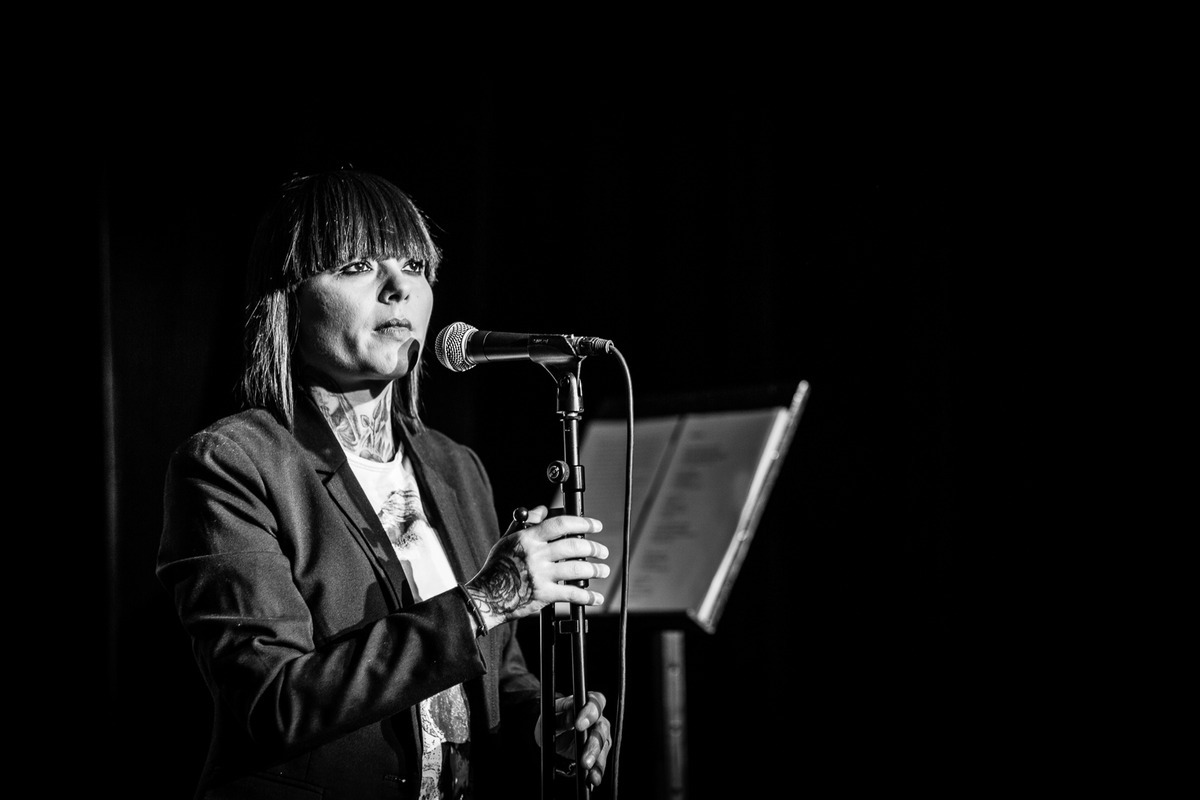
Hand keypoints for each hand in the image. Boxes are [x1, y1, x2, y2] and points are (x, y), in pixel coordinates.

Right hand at [465, 506, 609, 628]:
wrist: (486, 596)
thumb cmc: (497, 566)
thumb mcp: (508, 538)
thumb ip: (527, 522)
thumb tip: (544, 509)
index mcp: (528, 538)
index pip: (561, 524)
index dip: (583, 523)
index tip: (596, 526)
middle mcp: (536, 555)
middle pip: (573, 546)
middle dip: (594, 548)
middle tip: (602, 551)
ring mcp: (540, 575)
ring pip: (577, 569)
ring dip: (595, 569)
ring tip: (603, 569)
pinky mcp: (544, 595)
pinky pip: (572, 594)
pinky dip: (588, 596)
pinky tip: (597, 597)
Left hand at [535, 691, 611, 788]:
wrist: (553, 735)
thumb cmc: (553, 719)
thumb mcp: (551, 715)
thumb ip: (560, 715)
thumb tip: (570, 716)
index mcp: (587, 703)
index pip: (595, 702)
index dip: (590, 712)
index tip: (578, 724)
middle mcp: (598, 719)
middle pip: (602, 728)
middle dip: (593, 743)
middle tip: (584, 755)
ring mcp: (601, 736)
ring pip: (604, 746)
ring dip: (597, 759)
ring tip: (587, 768)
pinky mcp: (599, 752)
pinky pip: (601, 762)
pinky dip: (597, 771)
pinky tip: (593, 778)